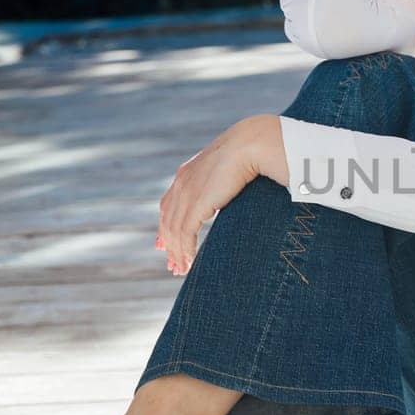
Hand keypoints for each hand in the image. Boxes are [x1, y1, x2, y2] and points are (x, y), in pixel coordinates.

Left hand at [155, 115, 286, 276]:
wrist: (251, 144)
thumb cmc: (249, 152)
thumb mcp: (228, 167)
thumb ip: (221, 180)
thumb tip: (231, 186)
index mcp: (186, 174)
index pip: (168, 205)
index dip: (165, 226)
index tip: (164, 244)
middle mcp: (181, 184)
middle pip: (167, 221)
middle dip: (169, 245)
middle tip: (173, 265)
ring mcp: (186, 193)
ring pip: (174, 231)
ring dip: (177, 253)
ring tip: (182, 270)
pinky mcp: (196, 203)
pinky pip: (184, 233)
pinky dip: (185, 250)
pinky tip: (189, 262)